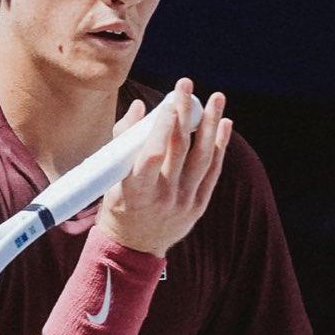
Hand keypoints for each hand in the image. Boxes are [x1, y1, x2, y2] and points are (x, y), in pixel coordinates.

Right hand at [98, 79, 231, 258]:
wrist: (133, 248)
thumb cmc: (118, 205)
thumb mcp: (111, 178)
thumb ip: (123, 142)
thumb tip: (138, 107)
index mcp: (135, 192)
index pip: (151, 156)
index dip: (162, 129)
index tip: (167, 104)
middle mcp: (162, 199)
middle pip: (179, 150)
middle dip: (184, 114)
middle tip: (186, 86)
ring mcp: (183, 203)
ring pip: (202, 158)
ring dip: (211, 125)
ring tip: (217, 98)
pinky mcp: (198, 206)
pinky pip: (212, 172)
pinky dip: (220, 146)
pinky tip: (224, 124)